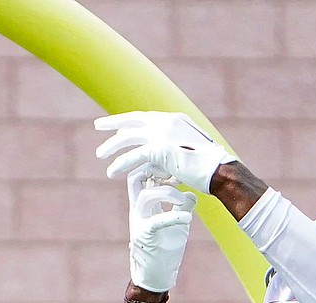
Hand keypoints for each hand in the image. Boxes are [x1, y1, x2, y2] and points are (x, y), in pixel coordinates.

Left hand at [95, 110, 229, 193]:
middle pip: (132, 120)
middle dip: (112, 123)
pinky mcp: (158, 149)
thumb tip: (157, 166)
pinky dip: (120, 164)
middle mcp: (165, 122)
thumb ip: (169, 155)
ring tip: (100, 155)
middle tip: (97, 126)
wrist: (219, 171)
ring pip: (128, 137)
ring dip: (111, 146)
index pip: (144, 117)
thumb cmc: (208, 168)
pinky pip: (133, 156)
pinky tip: (111, 172)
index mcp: (173, 119)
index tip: (115, 124)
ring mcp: (161, 133)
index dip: (128, 120)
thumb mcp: (187, 156)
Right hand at [126, 170, 195, 293]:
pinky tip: (188, 218)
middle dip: (155, 172)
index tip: (176, 171)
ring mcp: (139, 223)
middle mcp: (137, 211)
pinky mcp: (145, 237)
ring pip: (147, 196)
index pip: (141, 176)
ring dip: (169, 194)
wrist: (155, 278)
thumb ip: (182, 207)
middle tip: (175, 176)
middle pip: (135, 178)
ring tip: (185, 201)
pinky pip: (156, 221)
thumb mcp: (177, 224)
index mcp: (142, 206)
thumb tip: (192, 194)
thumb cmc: (164, 251)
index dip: (156, 167)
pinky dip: (174, 216)